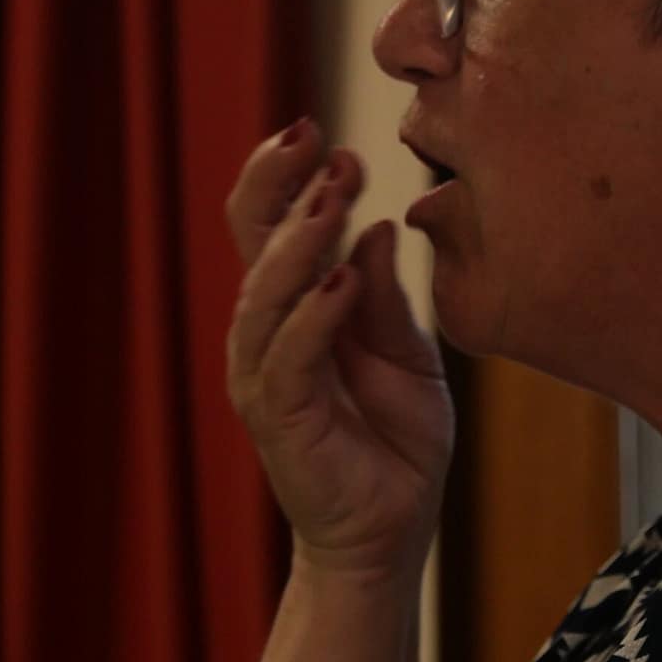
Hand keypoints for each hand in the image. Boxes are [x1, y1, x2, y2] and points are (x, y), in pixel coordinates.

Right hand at [224, 120, 455, 582]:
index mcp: (297, 304)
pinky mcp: (280, 418)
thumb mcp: (410, 353)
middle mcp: (269, 331)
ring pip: (264, 293)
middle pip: (251, 241)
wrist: (393, 527)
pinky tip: (343, 280)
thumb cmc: (396, 439)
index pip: (273, 224)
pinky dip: (313, 316)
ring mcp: (267, 373)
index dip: (287, 176)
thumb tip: (382, 226)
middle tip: (313, 137)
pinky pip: (288, 358)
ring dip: (298, 239)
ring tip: (332, 194)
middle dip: (278, 185)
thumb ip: (390, 296)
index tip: (323, 133)